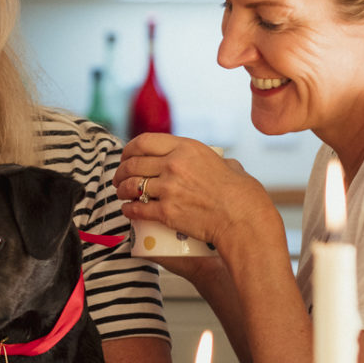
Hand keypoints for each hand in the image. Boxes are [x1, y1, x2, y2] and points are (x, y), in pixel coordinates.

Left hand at [114, 133, 268, 252]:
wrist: (244, 221)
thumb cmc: (243, 195)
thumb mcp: (228, 165)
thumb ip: (214, 161)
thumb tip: (216, 162)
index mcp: (187, 148)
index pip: (144, 141)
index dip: (129, 149)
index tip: (126, 156)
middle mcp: (173, 165)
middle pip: (133, 164)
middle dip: (121, 171)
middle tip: (120, 178)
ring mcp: (168, 188)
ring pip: (131, 186)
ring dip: (121, 190)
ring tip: (121, 193)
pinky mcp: (166, 212)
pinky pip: (137, 209)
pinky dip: (128, 210)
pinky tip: (127, 210)